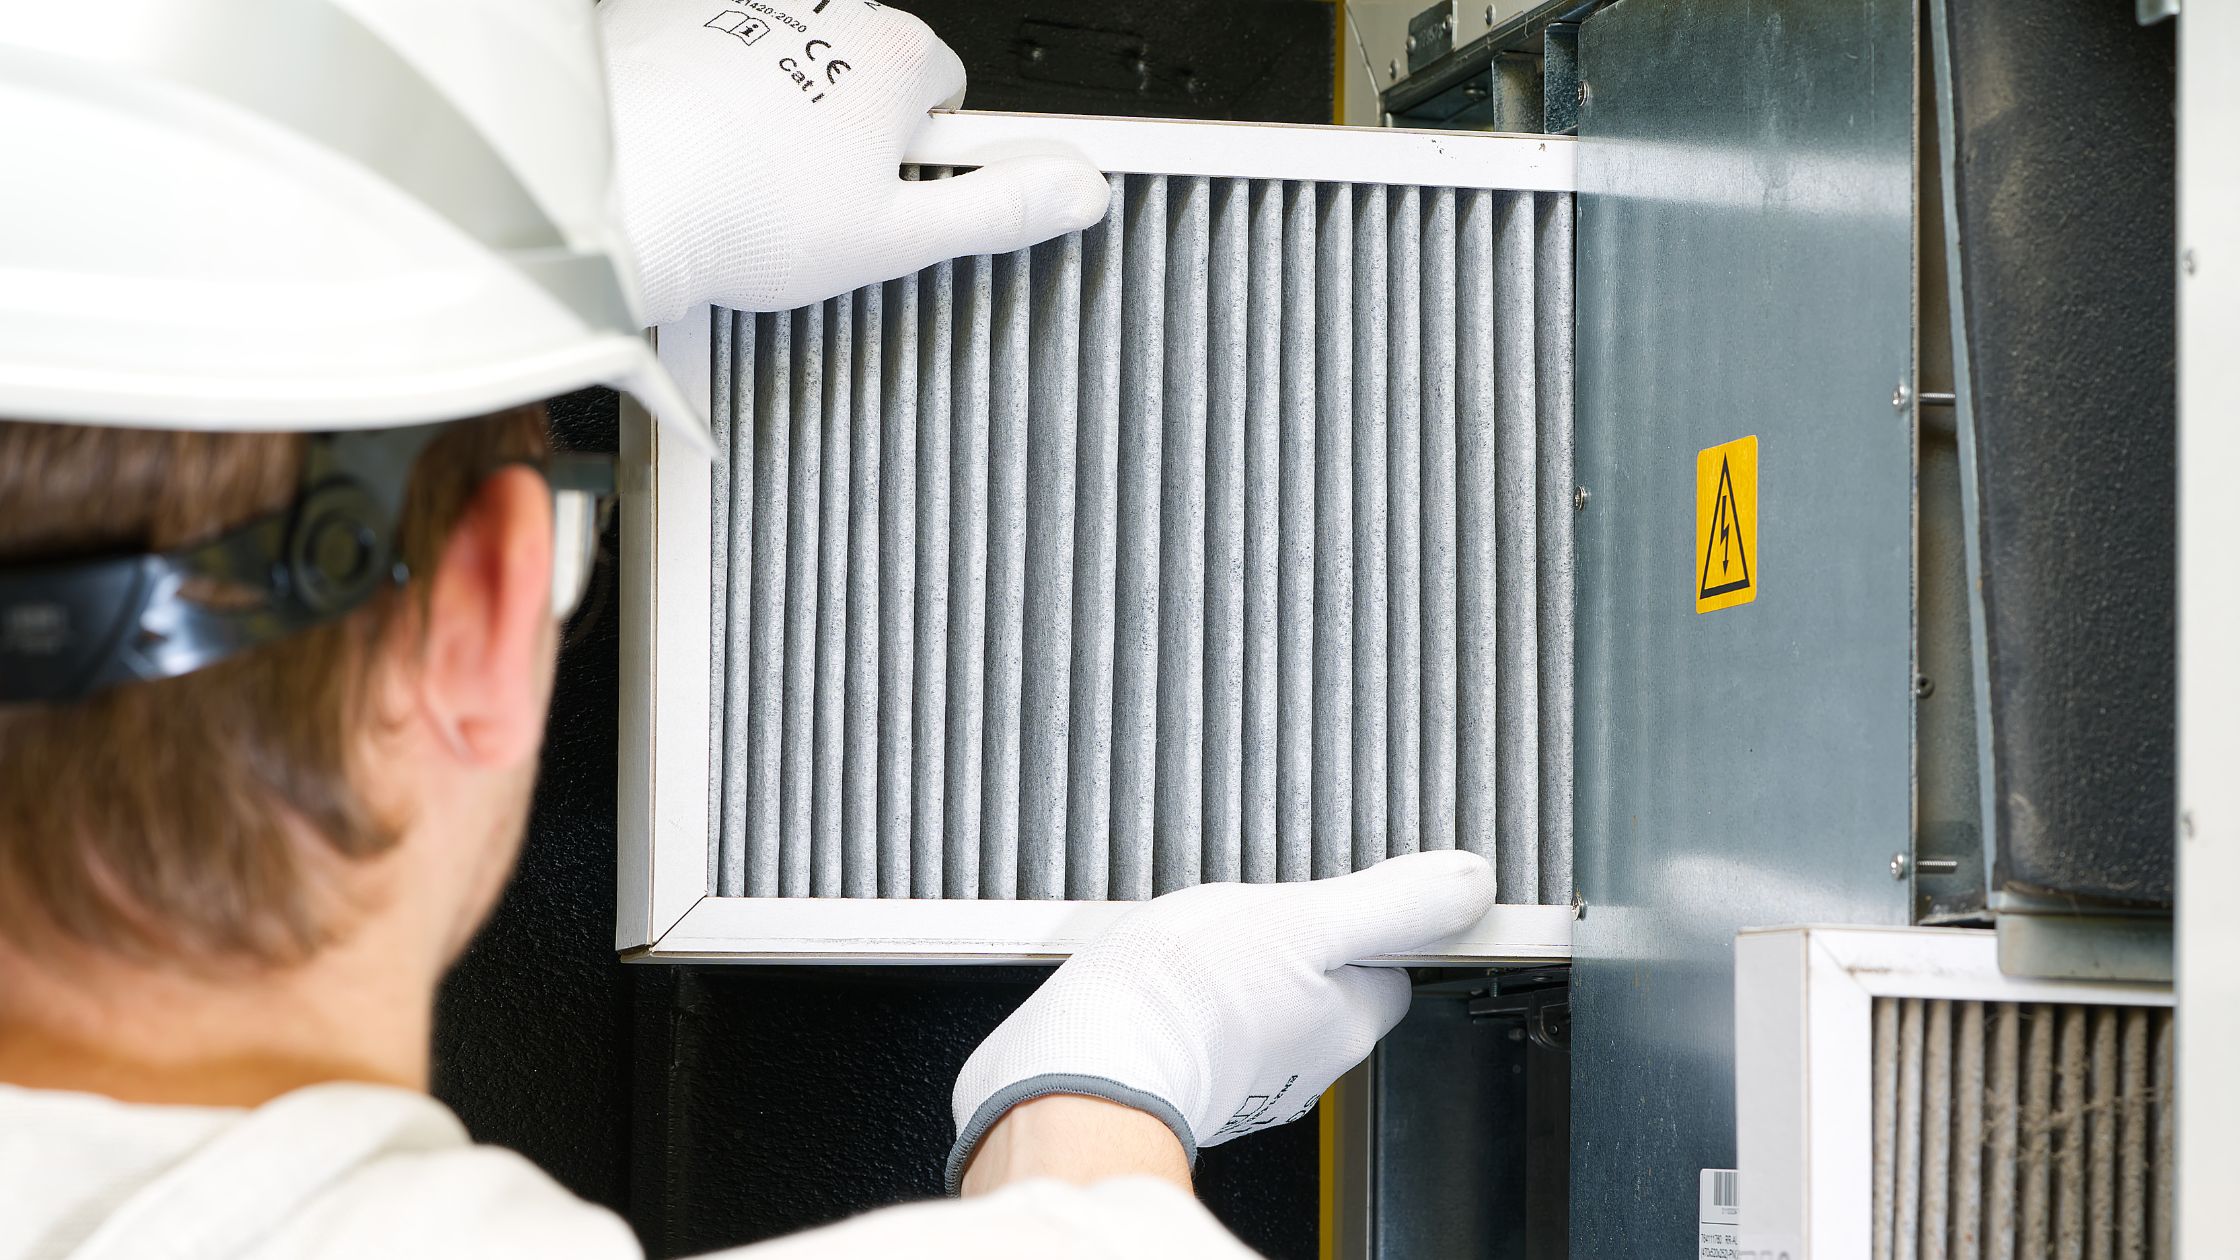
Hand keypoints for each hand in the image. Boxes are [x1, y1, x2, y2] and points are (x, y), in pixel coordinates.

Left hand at [599, 0, 1110, 322]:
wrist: (616, 193)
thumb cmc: (743, 213)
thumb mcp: (899, 240)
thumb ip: (999, 212)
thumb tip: (1077, 194)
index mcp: (897, 57)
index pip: (951, 94)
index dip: (925, 159)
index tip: (894, 196)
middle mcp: (828, 12)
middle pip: (871, 77)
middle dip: (855, 134)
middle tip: (819, 205)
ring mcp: (754, 9)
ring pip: (796, 71)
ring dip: (786, 117)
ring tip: (752, 186)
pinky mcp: (684, 17)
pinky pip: (726, 58)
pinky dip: (722, 99)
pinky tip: (707, 155)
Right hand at [947, 850, 1496, 1191]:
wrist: (1083, 1060)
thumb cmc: (1188, 996)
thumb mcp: (1305, 920)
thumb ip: (1393, 901)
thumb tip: (1472, 882)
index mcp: (1346, 1020)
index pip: (1390, 968)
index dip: (1370, 923)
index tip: (1336, 897)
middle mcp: (1307, 1061)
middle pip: (1330, 985)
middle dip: (1303, 943)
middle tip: (1257, 908)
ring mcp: (1247, 1077)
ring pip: (1269, 1003)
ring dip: (1248, 968)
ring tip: (1205, 938)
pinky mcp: (1188, 1077)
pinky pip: (1212, 1023)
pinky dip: (1199, 997)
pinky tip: (1169, 972)